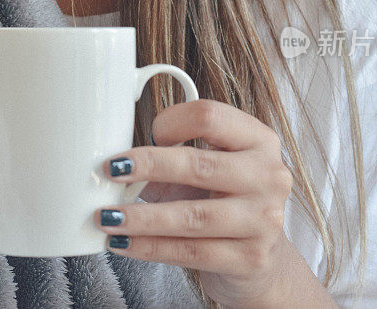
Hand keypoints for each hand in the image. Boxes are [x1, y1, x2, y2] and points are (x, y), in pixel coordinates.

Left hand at [95, 99, 295, 306]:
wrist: (260, 257)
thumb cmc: (223, 200)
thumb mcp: (208, 168)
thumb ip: (171, 156)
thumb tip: (116, 162)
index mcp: (259, 139)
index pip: (210, 117)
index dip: (171, 122)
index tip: (147, 133)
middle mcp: (269, 176)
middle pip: (199, 164)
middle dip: (148, 166)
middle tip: (111, 170)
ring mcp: (264, 220)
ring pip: (192, 216)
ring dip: (142, 217)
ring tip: (107, 217)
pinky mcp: (252, 258)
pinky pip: (190, 252)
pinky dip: (150, 247)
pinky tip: (123, 243)